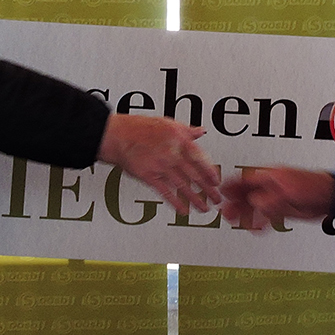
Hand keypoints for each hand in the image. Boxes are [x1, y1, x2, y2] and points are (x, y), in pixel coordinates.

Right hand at [98, 115, 221, 215]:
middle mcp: (172, 154)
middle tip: (216, 199)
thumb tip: (201, 132)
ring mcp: (161, 166)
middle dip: (208, 190)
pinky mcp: (149, 176)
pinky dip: (176, 203)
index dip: (210, 173)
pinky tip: (183, 210)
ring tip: (204, 208)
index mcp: (179, 140)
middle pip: (195, 175)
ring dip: (195, 199)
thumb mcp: (168, 124)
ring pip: (183, 186)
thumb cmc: (140, 128)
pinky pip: (166, 192)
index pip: (201, 159)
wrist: (117, 135)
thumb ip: (187, 131)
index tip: (216, 182)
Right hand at [220, 167, 334, 230]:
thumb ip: (270, 199)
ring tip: (234, 221)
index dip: (233, 186)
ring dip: (244, 213)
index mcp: (271, 176)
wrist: (331, 196)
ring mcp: (277, 198)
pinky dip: (260, 222)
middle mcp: (272, 186)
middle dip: (235, 203)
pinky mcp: (283, 209)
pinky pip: (267, 215)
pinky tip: (256, 229)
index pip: (246, 180)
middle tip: (225, 212)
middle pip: (247, 194)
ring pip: (255, 206)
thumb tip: (254, 203)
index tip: (222, 192)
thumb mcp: (288, 193)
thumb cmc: (313, 187)